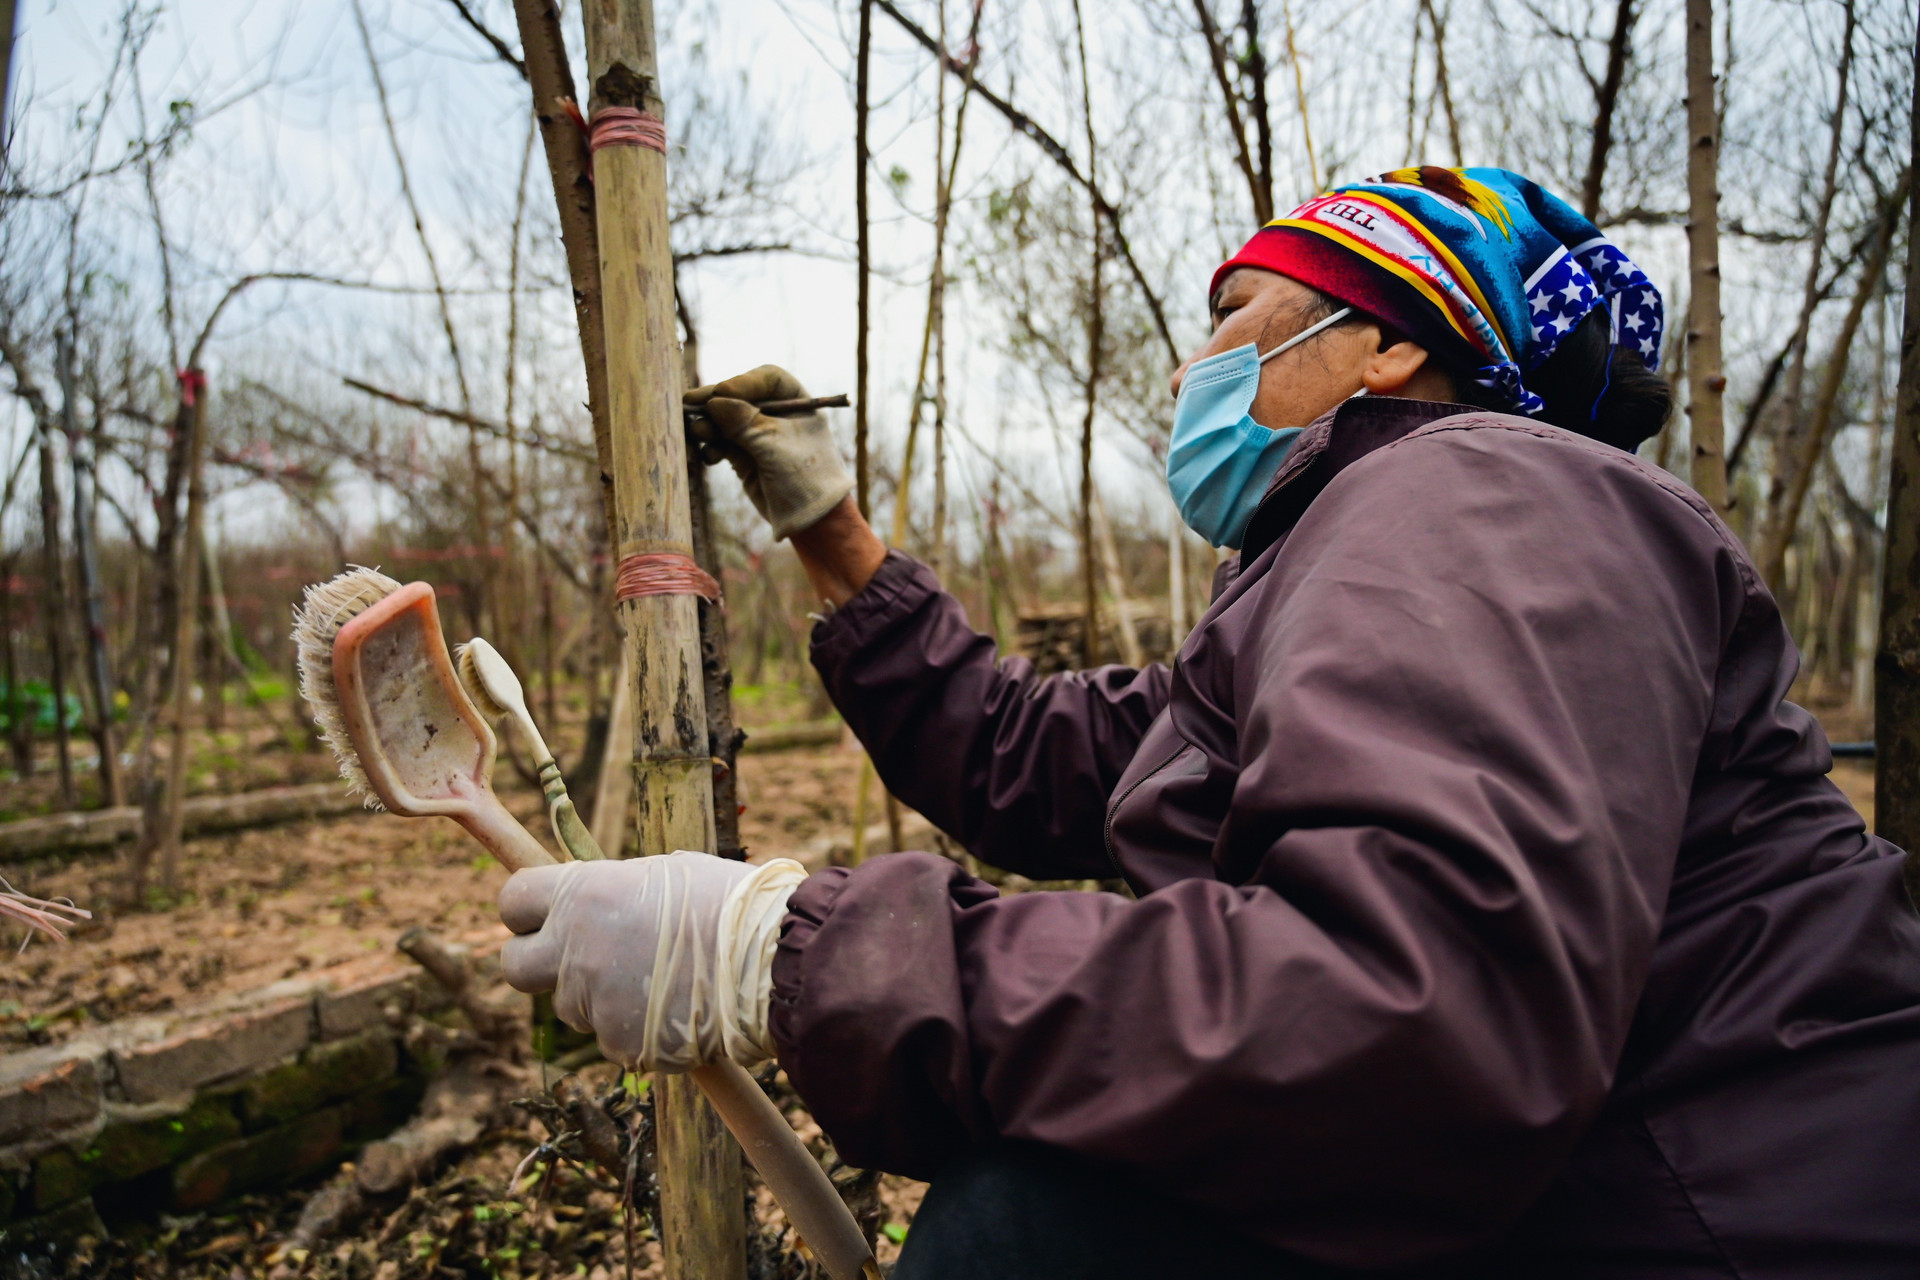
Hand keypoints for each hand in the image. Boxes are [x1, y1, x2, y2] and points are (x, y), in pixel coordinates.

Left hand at [498, 852, 805, 1071]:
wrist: (772, 960)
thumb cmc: (728, 903)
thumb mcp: (663, 873)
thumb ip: (611, 890)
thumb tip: (590, 901)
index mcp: (582, 895)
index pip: (512, 899)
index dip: (526, 910)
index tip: (543, 915)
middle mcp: (575, 949)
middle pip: (515, 966)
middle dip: (538, 963)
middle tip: (578, 958)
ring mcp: (593, 1002)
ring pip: (570, 1005)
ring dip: (597, 996)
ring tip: (657, 978)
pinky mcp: (618, 1043)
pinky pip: (610, 1036)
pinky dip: (633, 1027)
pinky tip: (675, 1006)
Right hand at [685, 365, 854, 539]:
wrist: (811, 521)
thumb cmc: (804, 477)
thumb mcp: (774, 445)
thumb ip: (744, 422)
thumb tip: (714, 401)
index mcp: (797, 403)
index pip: (767, 379)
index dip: (742, 382)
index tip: (721, 393)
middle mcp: (778, 415)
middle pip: (740, 397)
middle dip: (715, 403)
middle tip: (690, 404)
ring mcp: (759, 436)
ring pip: (726, 421)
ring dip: (709, 425)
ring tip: (699, 432)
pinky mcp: (745, 456)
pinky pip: (721, 444)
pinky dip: (712, 447)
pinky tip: (709, 457)